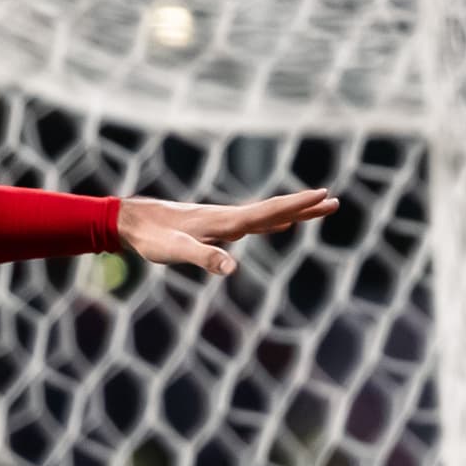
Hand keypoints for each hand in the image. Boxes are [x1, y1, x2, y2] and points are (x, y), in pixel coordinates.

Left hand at [115, 188, 337, 276]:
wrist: (131, 221)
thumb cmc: (152, 238)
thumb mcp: (175, 252)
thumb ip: (203, 257)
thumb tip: (232, 269)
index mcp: (224, 222)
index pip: (267, 212)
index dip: (295, 206)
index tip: (322, 196)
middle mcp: (227, 217)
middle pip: (273, 210)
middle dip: (304, 207)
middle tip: (334, 201)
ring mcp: (222, 220)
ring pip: (265, 215)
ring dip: (292, 212)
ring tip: (317, 208)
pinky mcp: (215, 225)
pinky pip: (251, 222)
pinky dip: (271, 220)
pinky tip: (278, 223)